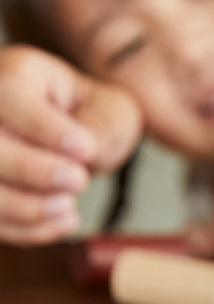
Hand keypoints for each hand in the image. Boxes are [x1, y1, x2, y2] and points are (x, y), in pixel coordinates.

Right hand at [0, 45, 142, 243]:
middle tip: (78, 181)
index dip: (46, 129)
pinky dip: (27, 229)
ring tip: (69, 208)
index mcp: (15, 74)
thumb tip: (81, 151)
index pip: (12, 95)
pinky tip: (63, 222)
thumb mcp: (111, 111)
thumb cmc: (91, 119)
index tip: (84, 150)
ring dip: (27, 207)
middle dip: (32, 170)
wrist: (76, 142)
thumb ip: (101, 126)